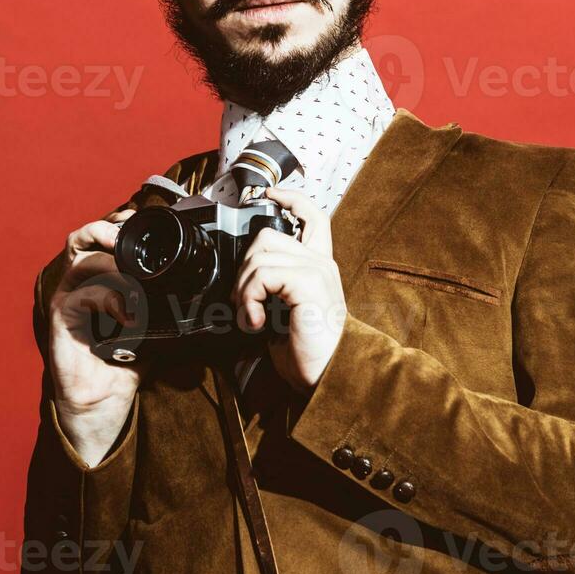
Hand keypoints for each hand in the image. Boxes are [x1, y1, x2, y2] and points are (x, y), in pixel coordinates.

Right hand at [48, 209, 149, 463]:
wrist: (104, 401)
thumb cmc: (127, 361)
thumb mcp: (155, 325)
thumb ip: (170, 305)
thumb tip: (210, 296)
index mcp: (102, 277)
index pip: (104, 237)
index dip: (119, 221)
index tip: (141, 217)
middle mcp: (83, 282)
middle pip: (84, 238)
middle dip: (106, 228)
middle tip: (127, 230)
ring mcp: (70, 298)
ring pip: (81, 261)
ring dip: (109, 261)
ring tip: (130, 272)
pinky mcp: (63, 319)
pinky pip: (81, 296)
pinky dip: (108, 298)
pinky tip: (128, 313)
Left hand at [230, 187, 346, 393]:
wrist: (331, 378)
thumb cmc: (310, 353)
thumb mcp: (287, 313)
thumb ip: (275, 288)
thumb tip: (244, 283)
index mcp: (318, 266)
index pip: (312, 215)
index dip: (290, 198)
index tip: (268, 195)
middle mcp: (321, 263)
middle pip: (267, 235)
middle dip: (243, 267)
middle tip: (243, 302)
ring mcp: (316, 270)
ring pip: (259, 255)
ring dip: (243, 288)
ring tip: (249, 315)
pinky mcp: (308, 283)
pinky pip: (263, 274)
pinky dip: (249, 298)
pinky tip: (255, 321)